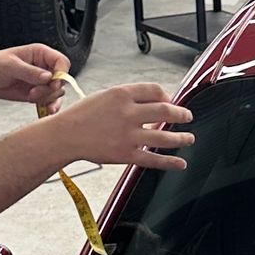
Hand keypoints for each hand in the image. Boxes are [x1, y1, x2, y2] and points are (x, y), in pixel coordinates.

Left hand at [0, 44, 70, 109]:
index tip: (53, 84)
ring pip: (57, 93)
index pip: (61, 62)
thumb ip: (30, 72)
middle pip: (61, 80)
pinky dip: (48, 107)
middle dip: (51, 89)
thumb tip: (48, 77)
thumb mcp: (10, 66)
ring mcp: (41, 82)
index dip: (61, 73)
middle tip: (34, 93)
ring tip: (33, 99)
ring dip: (49, 99)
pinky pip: (49, 102)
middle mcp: (44, 67)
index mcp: (41, 54)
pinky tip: (45, 112)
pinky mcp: (37, 94)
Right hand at [54, 83, 193, 171]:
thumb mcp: (105, 96)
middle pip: (165, 110)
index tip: (171, 101)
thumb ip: (129, 97)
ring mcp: (128, 135)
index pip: (154, 90)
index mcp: (121, 94)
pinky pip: (153, 159)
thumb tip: (156, 100)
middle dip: (181, 114)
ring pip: (164, 136)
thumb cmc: (82, 115)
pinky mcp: (126, 154)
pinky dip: (170, 162)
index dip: (167, 95)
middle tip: (188, 116)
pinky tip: (181, 164)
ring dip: (182, 138)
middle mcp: (127, 113)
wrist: (65, 135)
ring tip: (189, 138)